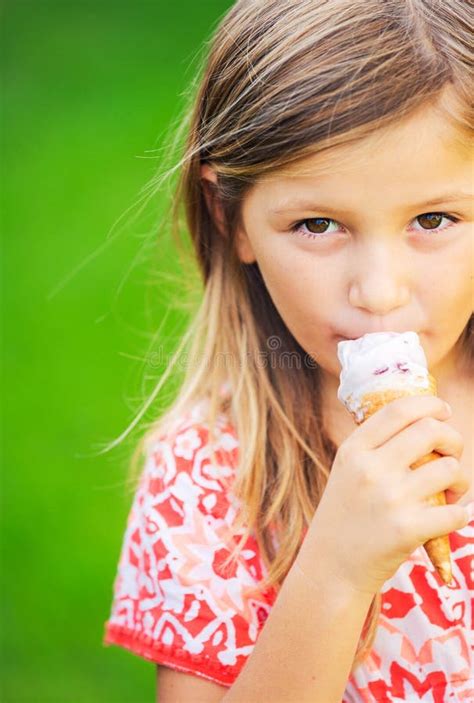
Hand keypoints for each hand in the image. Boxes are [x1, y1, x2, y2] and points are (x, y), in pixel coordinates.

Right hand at [306, 395, 469, 595]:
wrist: (331, 568)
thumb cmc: (345, 516)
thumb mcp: (346, 471)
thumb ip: (375, 447)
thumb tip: (423, 422)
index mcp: (354, 450)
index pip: (399, 410)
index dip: (430, 405)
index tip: (444, 411)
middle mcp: (371, 469)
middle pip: (431, 431)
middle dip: (453, 440)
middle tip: (451, 454)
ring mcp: (390, 499)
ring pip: (450, 469)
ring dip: (460, 481)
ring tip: (449, 494)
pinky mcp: (408, 530)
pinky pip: (456, 512)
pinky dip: (460, 514)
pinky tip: (449, 518)